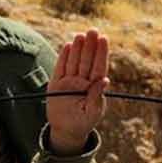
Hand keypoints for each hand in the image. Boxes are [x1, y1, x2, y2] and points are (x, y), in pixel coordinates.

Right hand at [47, 30, 109, 154]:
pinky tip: (68, 46)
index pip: (99, 66)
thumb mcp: (93, 111)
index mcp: (94, 87)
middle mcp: (82, 81)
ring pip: (74, 62)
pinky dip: (63, 58)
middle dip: (90, 46)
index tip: (103, 39)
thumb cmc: (83, 122)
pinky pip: (60, 68)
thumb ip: (97, 95)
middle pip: (87, 61)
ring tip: (80, 35)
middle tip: (92, 31)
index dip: (101, 53)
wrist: (66, 131)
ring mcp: (69, 82)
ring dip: (77, 48)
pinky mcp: (56, 85)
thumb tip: (105, 79)